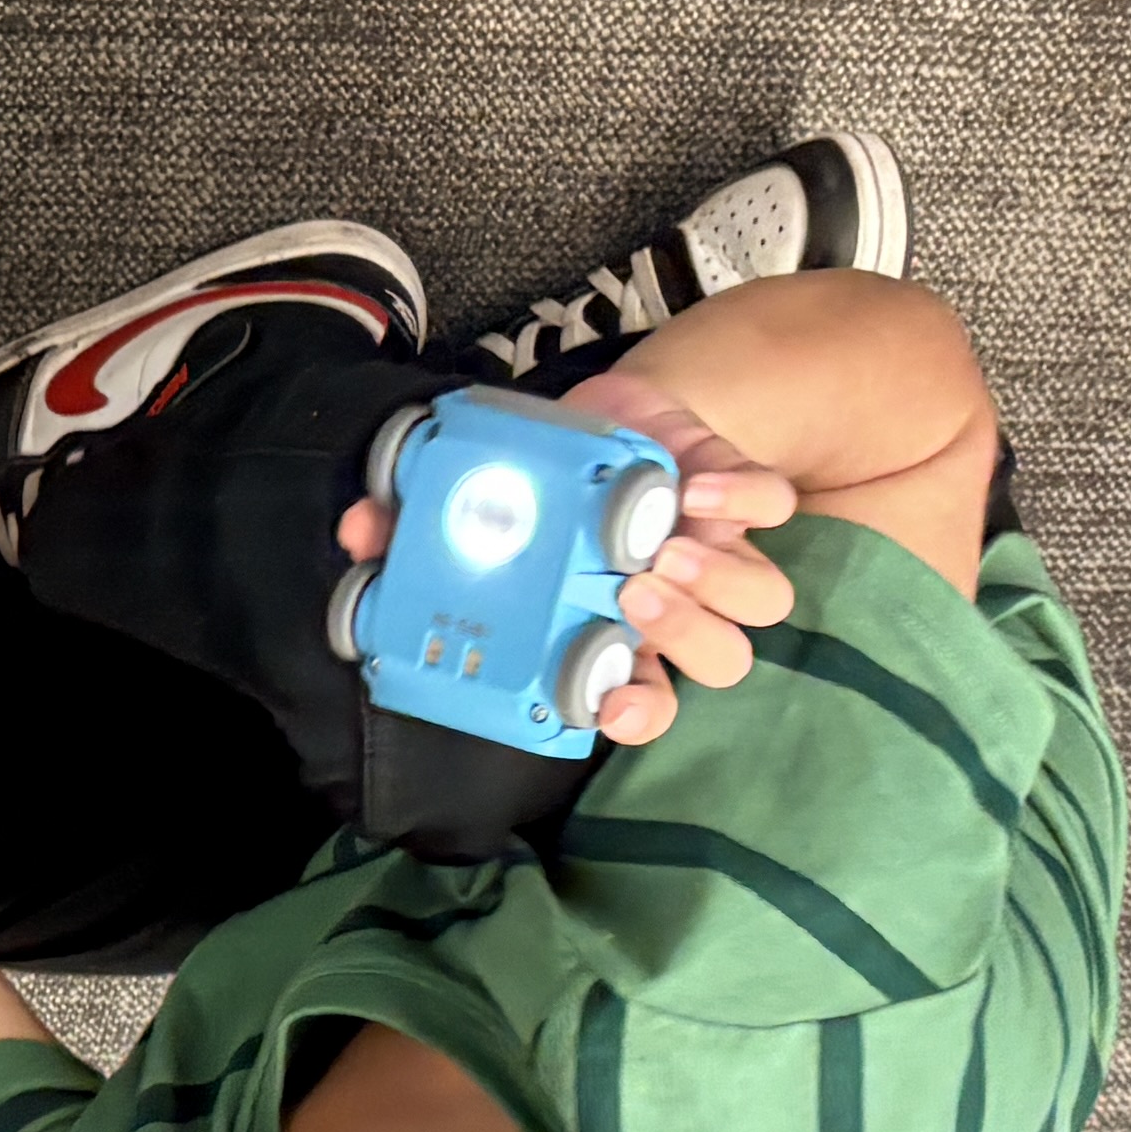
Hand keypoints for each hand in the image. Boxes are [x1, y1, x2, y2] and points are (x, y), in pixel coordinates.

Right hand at [327, 384, 797, 749]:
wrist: (603, 417)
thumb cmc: (537, 483)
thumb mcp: (470, 512)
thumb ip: (414, 536)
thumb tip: (360, 535)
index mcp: (617, 635)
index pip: (643, 705)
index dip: (634, 714)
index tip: (606, 701)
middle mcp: (678, 607)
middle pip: (720, 660)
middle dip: (680, 635)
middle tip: (626, 595)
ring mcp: (719, 551)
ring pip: (758, 600)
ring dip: (714, 581)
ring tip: (659, 546)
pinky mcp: (741, 490)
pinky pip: (771, 507)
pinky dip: (742, 499)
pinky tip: (691, 487)